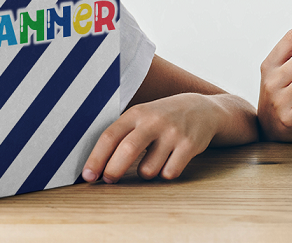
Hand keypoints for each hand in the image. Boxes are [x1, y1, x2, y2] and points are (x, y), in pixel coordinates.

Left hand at [81, 93, 222, 182]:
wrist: (203, 110)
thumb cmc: (163, 118)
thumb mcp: (141, 116)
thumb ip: (121, 135)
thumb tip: (96, 165)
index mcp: (136, 113)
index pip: (110, 136)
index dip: (96, 158)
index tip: (87, 176)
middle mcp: (154, 121)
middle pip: (127, 151)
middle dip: (113, 171)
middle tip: (108, 180)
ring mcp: (173, 133)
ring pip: (148, 170)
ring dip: (145, 173)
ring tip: (151, 162)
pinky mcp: (190, 146)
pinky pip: (169, 173)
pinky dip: (165, 174)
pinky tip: (169, 162)